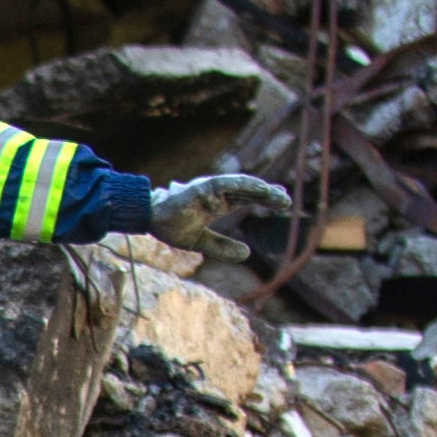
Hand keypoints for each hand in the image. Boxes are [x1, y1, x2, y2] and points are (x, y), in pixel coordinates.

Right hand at [148, 171, 287, 248]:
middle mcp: (217, 194)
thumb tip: (247, 253)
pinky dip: (243, 185)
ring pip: (241, 185)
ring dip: (259, 189)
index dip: (264, 199)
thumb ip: (222, 247)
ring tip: (277, 195)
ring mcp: (210, 189)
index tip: (283, 203)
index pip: (247, 198)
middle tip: (287, 200)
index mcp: (218, 204)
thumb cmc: (171, 226)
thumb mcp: (201, 242)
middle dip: (268, 195)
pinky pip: (226, 183)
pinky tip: (257, 188)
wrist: (149, 219)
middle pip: (248, 191)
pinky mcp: (201, 188)